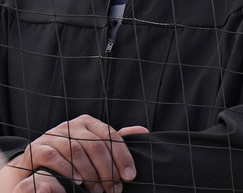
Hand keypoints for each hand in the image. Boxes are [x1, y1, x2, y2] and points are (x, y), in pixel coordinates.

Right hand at [0, 116, 147, 192]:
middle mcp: (70, 125)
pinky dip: (68, 170)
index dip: (122, 156)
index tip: (129, 176)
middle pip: (95, 145)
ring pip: (77, 151)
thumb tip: (143, 131)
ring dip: (90, 174)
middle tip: (113, 189)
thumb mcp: (93, 148)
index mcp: (88, 123)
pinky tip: (76, 183)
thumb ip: (115, 141)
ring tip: (97, 190)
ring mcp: (52, 135)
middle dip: (107, 170)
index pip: (110, 136)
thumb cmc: (69, 159)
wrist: (33, 168)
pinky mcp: (37, 148)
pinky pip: (54, 157)